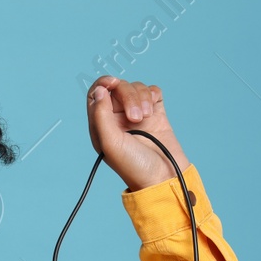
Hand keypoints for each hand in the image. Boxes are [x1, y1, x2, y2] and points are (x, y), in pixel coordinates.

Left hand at [86, 75, 191, 191]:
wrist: (163, 177)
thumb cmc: (133, 166)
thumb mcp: (110, 143)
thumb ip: (100, 115)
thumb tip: (100, 90)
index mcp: (102, 124)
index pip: (97, 93)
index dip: (104, 83)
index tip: (113, 83)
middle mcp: (118, 117)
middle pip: (119, 88)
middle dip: (129, 97)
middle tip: (135, 119)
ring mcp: (137, 114)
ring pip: (137, 88)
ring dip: (142, 99)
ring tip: (145, 118)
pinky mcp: (155, 113)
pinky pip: (152, 91)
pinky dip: (152, 96)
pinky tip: (153, 110)